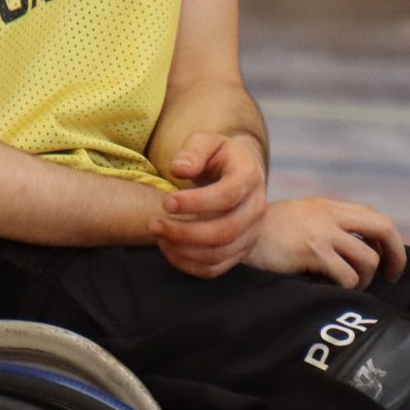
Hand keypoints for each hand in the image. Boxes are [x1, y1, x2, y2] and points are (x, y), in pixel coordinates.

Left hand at [150, 131, 267, 278]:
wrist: (236, 174)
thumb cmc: (216, 156)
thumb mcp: (206, 142)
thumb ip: (193, 151)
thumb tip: (179, 169)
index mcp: (249, 177)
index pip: (227, 195)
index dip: (195, 202)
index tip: (166, 202)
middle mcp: (256, 209)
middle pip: (225, 231)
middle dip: (185, 232)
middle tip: (153, 224)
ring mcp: (251, 233)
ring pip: (220, 254)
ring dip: (184, 250)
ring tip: (158, 235)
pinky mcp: (240, 250)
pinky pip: (216, 268)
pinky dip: (189, 264)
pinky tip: (168, 249)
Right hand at [249, 197, 406, 289]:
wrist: (232, 234)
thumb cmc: (263, 234)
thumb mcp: (297, 217)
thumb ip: (325, 224)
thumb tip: (359, 248)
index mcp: (327, 206)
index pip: (375, 217)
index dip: (391, 241)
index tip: (390, 261)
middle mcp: (328, 214)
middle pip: (382, 228)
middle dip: (395, 255)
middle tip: (391, 276)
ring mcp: (321, 231)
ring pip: (367, 258)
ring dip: (364, 278)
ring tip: (348, 285)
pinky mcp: (312, 250)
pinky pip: (346, 276)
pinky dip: (345, 287)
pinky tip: (329, 288)